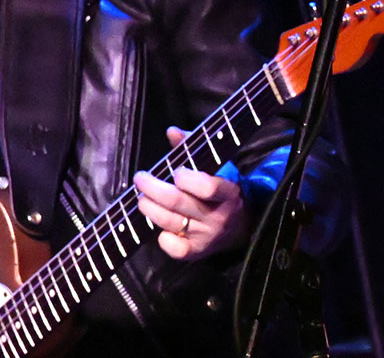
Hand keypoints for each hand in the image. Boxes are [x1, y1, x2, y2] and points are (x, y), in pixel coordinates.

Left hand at [134, 126, 247, 260]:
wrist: (242, 226)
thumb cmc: (224, 191)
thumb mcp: (219, 168)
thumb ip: (194, 149)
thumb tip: (172, 132)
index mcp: (228, 192)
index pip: (207, 186)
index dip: (186, 177)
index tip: (176, 170)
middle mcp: (217, 216)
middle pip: (176, 202)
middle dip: (151, 187)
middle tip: (140, 178)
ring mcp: (206, 236)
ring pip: (168, 222)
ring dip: (148, 207)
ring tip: (142, 197)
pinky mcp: (197, 252)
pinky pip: (173, 248)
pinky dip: (162, 237)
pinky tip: (159, 227)